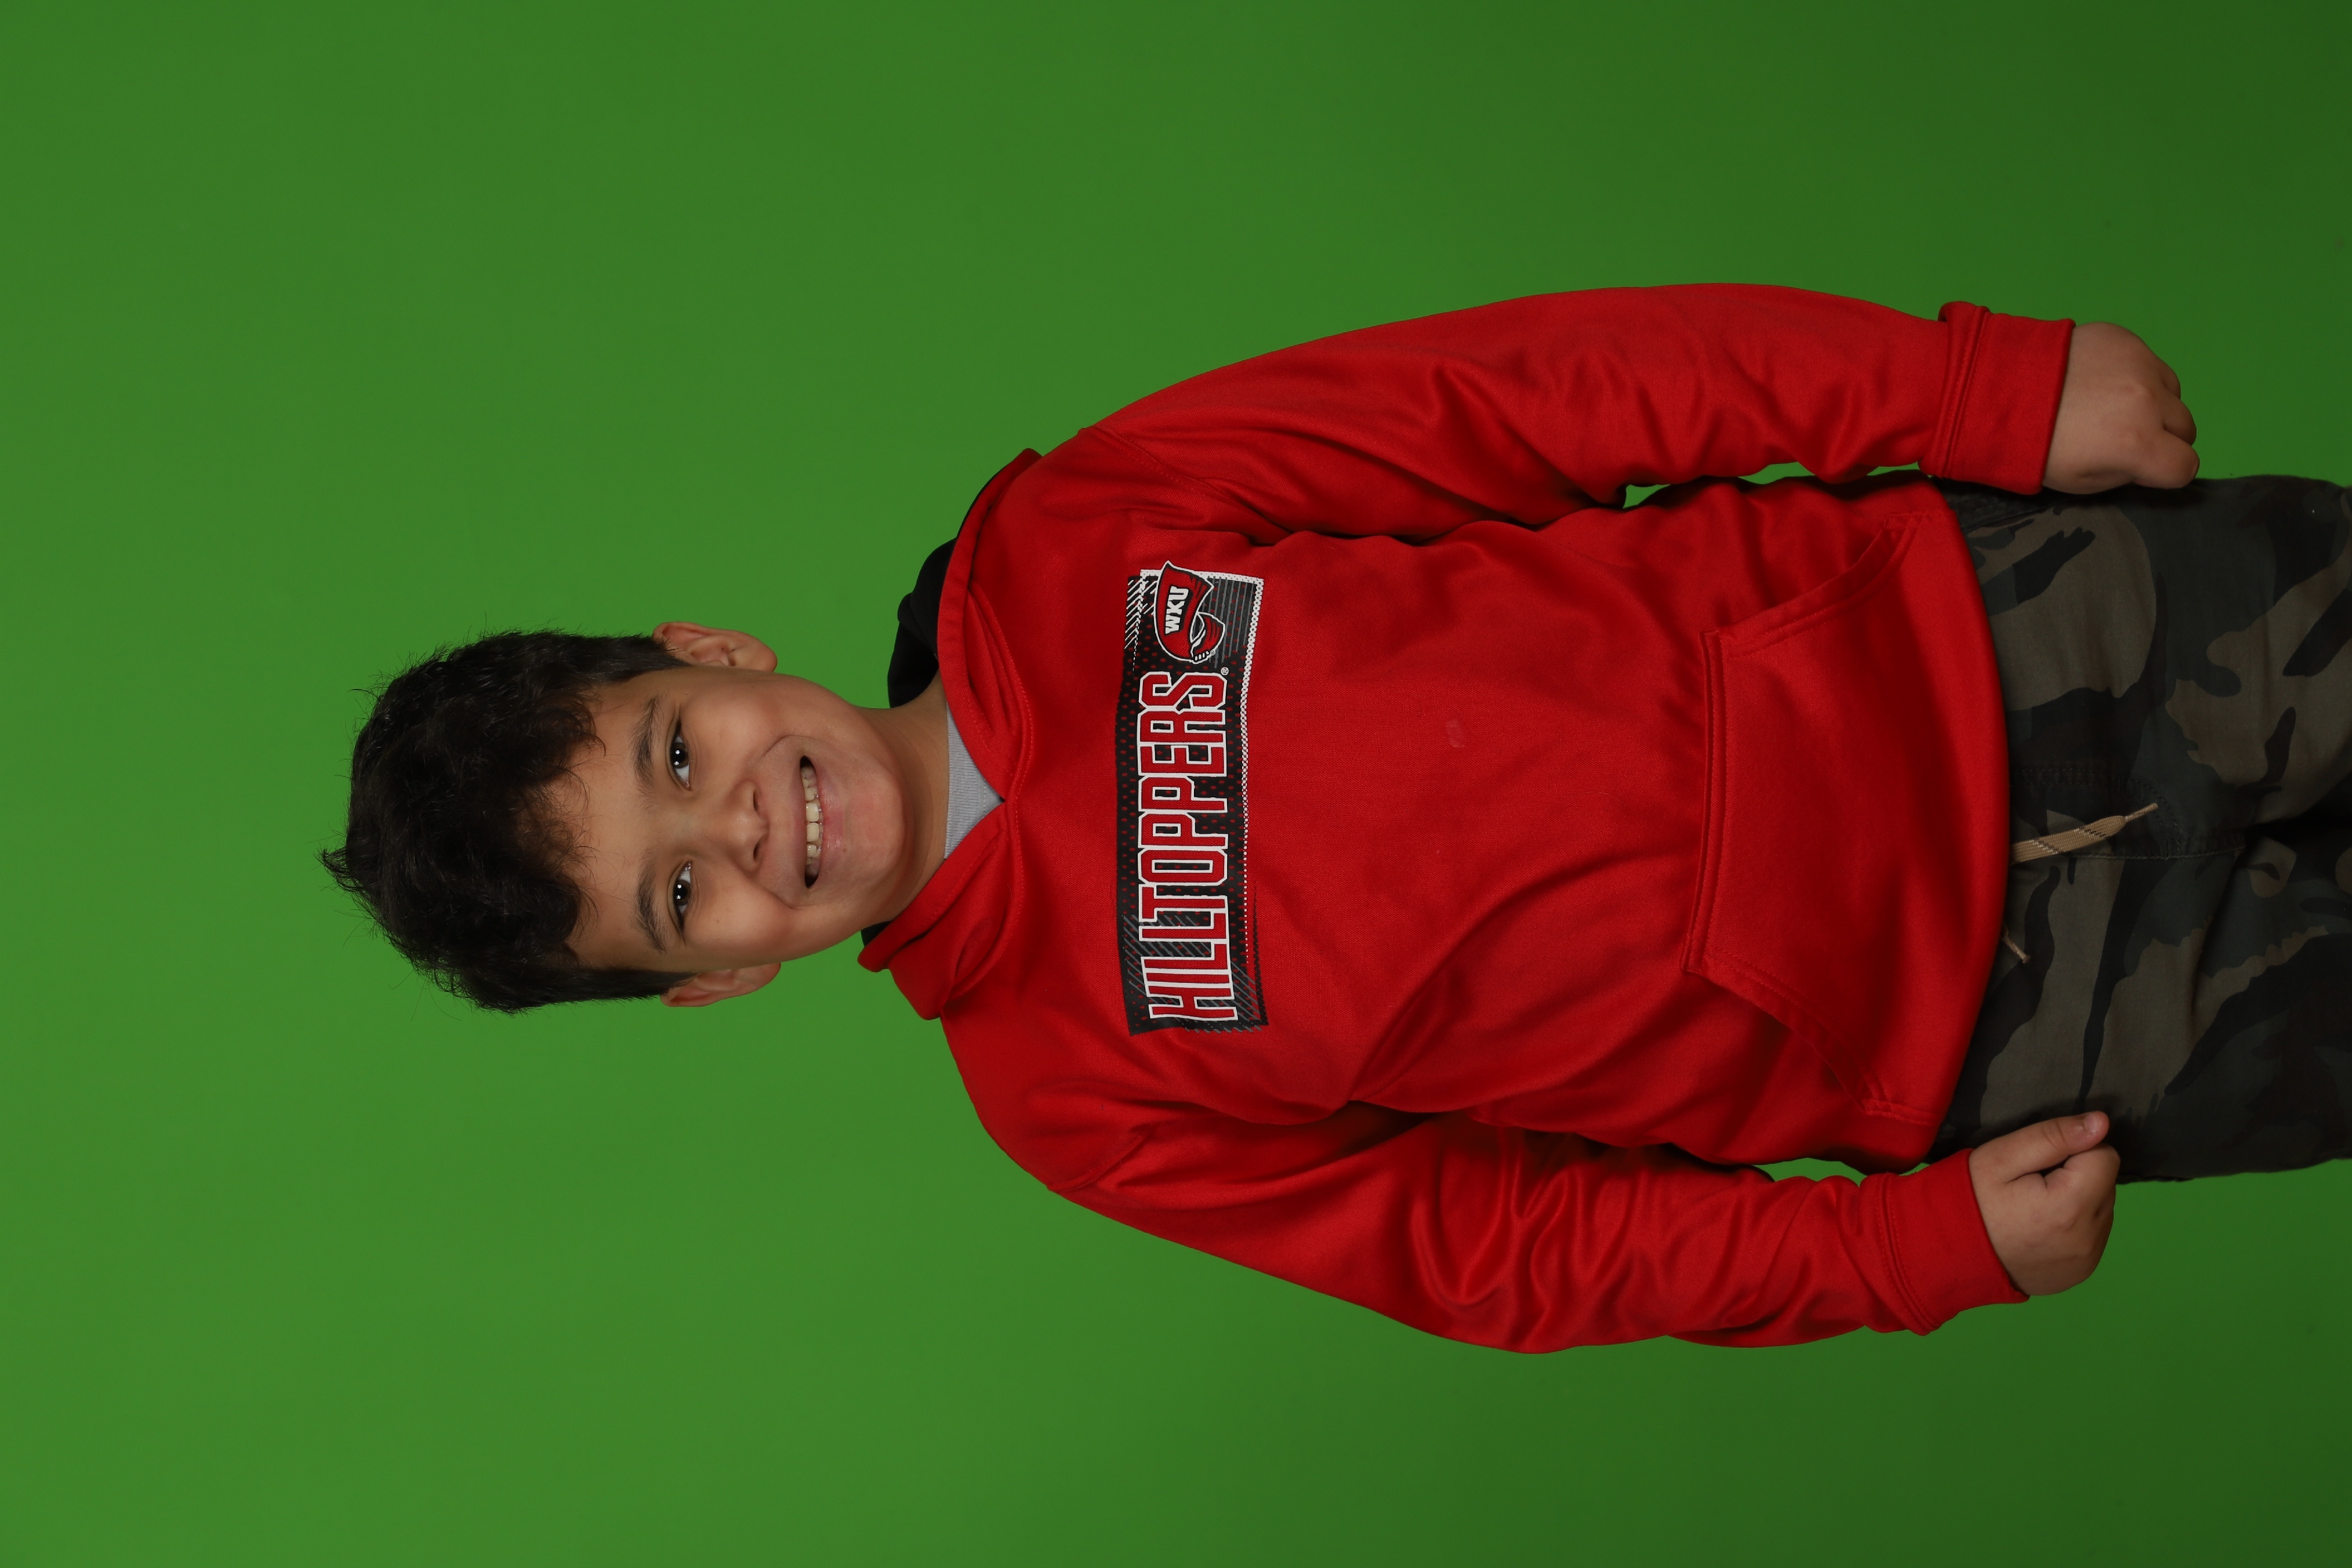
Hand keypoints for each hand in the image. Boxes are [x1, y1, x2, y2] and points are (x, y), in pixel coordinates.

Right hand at [1969, 1112, 2119, 1294]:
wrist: (1949, 1255)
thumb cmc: (1971, 1200)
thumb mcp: (2001, 1157)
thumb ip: (2053, 1137)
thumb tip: (2101, 1123)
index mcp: (2070, 1207)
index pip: (2105, 1156)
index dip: (2074, 1149)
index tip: (2040, 1162)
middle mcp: (2088, 1238)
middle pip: (2106, 1184)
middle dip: (2079, 1176)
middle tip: (2034, 1184)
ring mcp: (2087, 1260)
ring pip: (2103, 1210)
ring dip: (2080, 1201)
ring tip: (2037, 1207)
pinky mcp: (2082, 1272)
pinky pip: (2094, 1235)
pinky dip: (2075, 1227)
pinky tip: (2043, 1228)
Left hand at [2043, 323, 2198, 492]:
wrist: (1995, 393)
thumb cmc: (2034, 444)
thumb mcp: (2081, 482)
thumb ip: (2127, 473)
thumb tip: (2148, 462)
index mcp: (2137, 443)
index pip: (2186, 466)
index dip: (2165, 471)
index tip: (2143, 467)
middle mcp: (2147, 401)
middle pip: (2185, 427)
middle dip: (2163, 437)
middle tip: (2124, 436)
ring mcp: (2140, 364)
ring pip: (2173, 391)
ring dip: (2154, 402)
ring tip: (2109, 406)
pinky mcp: (2125, 340)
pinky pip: (2150, 361)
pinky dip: (2135, 374)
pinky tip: (2098, 380)